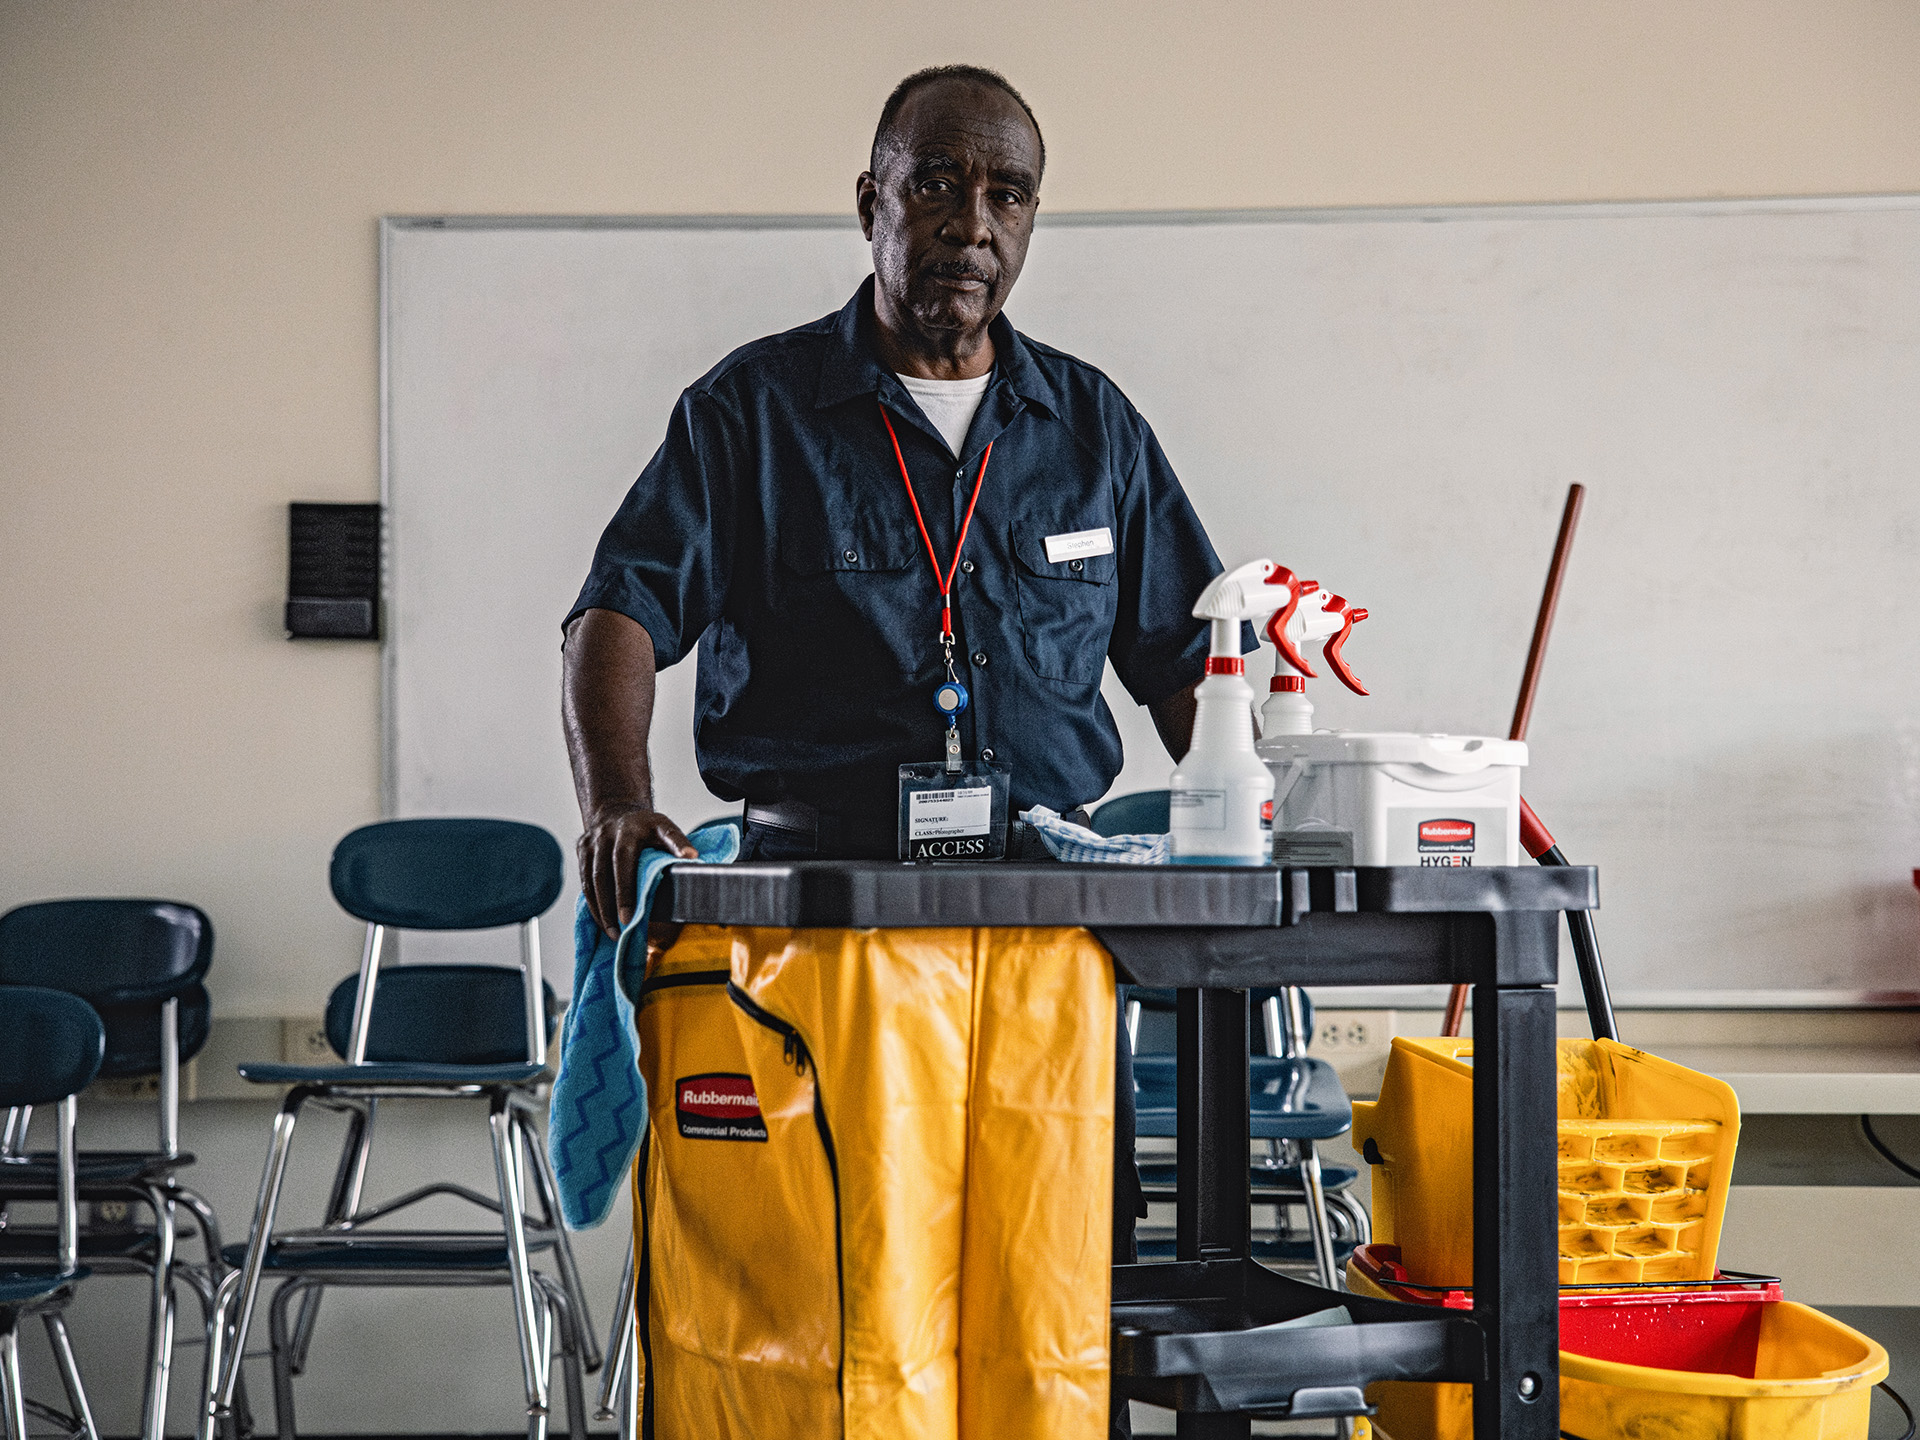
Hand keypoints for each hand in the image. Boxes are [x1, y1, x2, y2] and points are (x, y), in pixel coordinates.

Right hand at [578, 803, 696, 938]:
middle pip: (604, 874)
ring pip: (591, 881)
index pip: (624, 859)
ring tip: (614, 933)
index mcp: (630, 829)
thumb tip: (692, 856)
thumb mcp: (664, 828)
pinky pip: (584, 882)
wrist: (617, 811)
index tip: (632, 916)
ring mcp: (592, 842)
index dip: (626, 889)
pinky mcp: (582, 850)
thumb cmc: (646, 827)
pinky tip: (603, 921)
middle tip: (623, 928)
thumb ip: (676, 841)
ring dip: (601, 910)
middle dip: (613, 904)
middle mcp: (607, 833)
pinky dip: (593, 904)